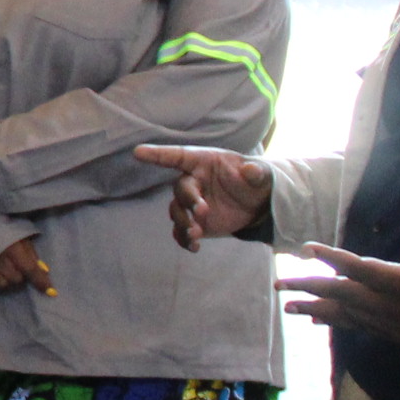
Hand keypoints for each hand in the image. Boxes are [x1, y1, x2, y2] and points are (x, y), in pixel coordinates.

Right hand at [0, 237, 53, 293]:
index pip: (30, 270)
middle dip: (20, 275)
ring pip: (2, 285)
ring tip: (3, 270)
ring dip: (6, 280)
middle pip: (16, 280)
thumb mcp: (20, 235)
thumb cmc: (2, 227)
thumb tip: (43, 271)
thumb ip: (31, 253)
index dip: (41, 282)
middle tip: (16, 266)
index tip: (50, 292)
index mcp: (12, 248)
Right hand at [134, 144, 271, 251]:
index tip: (138, 152)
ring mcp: (192, 203)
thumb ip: (256, 173)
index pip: (178, 156)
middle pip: (180, 189)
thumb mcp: (261, 175)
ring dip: (183, 223)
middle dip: (188, 201)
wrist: (257, 204)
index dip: (157, 154)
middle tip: (202, 212)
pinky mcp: (195, 222)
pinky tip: (194, 247)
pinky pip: (182, 231)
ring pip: (177, 211)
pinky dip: (184, 240)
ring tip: (196, 235)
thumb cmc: (255, 181)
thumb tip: (251, 171)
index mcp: (204, 163)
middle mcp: (194, 181)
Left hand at [279, 179, 399, 350]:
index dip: (335, 259)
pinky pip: (357, 327)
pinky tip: (312, 317)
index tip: (308, 248)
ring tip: (286, 303)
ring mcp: (391, 325)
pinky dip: (334, 320)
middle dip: (310, 287)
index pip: (364, 270)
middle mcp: (394, 307)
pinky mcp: (392, 334)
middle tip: (279, 282)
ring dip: (315, 307)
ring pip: (346, 316)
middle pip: (344, 296)